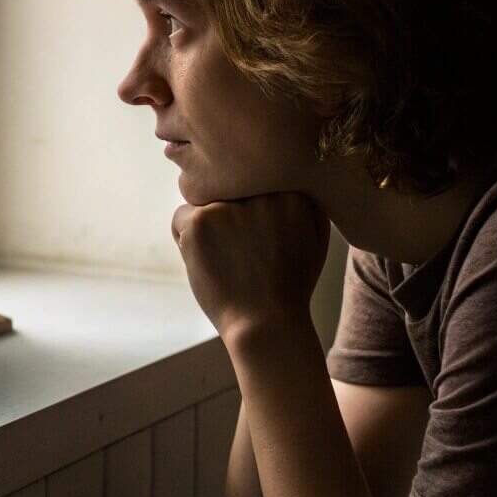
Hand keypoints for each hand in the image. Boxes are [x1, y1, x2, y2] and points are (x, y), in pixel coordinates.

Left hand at [171, 192, 329, 342]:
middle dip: (228, 213)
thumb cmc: (290, 284)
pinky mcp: (199, 221)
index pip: (253, 178)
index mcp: (291, 189)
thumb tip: (283, 171)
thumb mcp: (315, 238)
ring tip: (228, 259)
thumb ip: (304, 200)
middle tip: (242, 251)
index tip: (261, 239)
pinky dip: (186, 241)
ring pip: (202, 200)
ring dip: (208, 225)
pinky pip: (180, 217)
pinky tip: (208, 264)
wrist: (267, 325)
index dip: (251, 209)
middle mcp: (261, 190)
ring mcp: (228, 204)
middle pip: (227, 185)